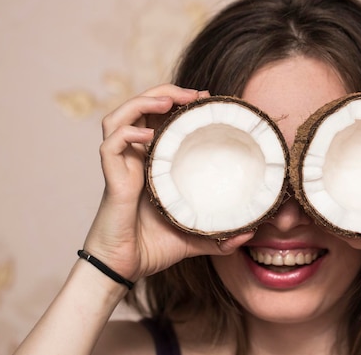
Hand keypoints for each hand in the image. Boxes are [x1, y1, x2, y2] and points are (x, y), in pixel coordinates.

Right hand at [83, 84, 253, 283]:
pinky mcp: (112, 178)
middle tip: (195, 94)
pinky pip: (110, 145)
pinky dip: (126, 133)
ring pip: (118, 117)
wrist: (125, 268)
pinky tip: (148, 136)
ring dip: (142, 102)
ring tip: (169, 101)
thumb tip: (250, 233)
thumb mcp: (194, 235)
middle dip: (165, 92)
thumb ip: (220, 235)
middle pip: (140, 108)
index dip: (178, 103)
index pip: (159, 119)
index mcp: (152, 162)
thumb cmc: (154, 247)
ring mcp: (121, 166)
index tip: (205, 99)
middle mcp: (134, 157)